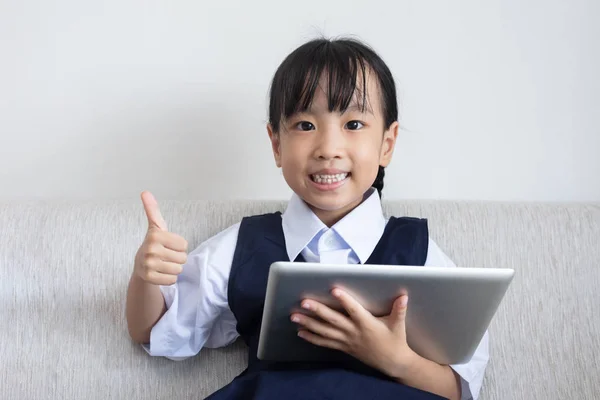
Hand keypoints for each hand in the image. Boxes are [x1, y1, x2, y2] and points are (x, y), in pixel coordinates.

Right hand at [133, 191, 187, 284]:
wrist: (140, 265)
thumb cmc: (154, 244)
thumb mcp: (155, 226)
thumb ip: (153, 210)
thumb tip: (145, 192)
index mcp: (155, 235)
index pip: (184, 244)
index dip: (179, 246)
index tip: (168, 245)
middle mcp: (151, 249)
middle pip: (183, 258)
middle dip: (177, 258)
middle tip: (166, 256)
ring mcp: (149, 264)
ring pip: (178, 269)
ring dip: (174, 268)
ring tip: (163, 264)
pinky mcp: (149, 278)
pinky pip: (172, 280)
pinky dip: (169, 278)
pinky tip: (161, 273)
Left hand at [291, 289, 416, 378]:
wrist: (393, 363)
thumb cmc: (395, 340)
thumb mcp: (398, 325)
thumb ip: (399, 310)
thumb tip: (403, 296)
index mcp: (367, 324)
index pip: (354, 310)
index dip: (344, 300)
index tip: (334, 290)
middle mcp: (354, 332)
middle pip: (333, 320)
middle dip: (317, 311)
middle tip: (304, 302)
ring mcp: (347, 341)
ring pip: (324, 332)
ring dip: (308, 323)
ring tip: (294, 316)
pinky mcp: (343, 347)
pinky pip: (325, 342)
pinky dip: (312, 337)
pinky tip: (300, 332)